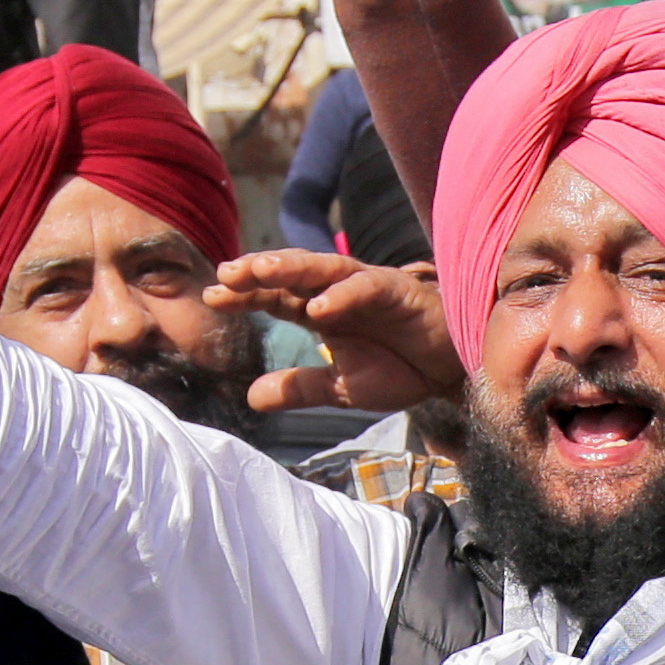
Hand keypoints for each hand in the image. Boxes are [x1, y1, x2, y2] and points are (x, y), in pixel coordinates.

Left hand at [217, 245, 454, 412]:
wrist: (453, 372)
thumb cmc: (401, 369)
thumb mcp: (342, 388)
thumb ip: (299, 389)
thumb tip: (250, 397)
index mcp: (322, 311)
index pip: (276, 297)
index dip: (244, 296)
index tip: (211, 298)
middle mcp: (339, 293)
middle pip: (292, 274)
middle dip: (258, 272)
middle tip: (225, 275)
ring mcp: (368, 287)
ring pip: (323, 268)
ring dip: (290, 268)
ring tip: (258, 272)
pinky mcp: (399, 291)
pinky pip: (366, 287)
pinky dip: (342, 295)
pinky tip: (318, 307)